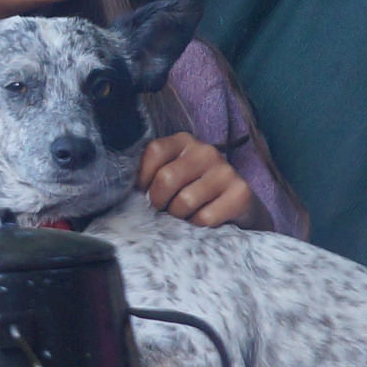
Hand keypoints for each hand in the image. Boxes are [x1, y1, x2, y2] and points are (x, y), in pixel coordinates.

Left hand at [137, 133, 254, 227]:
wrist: (237, 206)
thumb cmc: (192, 188)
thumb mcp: (171, 172)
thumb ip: (151, 172)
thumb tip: (125, 186)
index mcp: (184, 141)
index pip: (154, 151)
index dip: (143, 177)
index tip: (145, 191)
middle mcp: (206, 151)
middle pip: (167, 178)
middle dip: (159, 201)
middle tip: (164, 207)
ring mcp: (226, 171)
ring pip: (184, 201)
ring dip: (178, 215)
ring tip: (184, 213)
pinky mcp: (240, 193)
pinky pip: (204, 217)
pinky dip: (197, 224)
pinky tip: (202, 218)